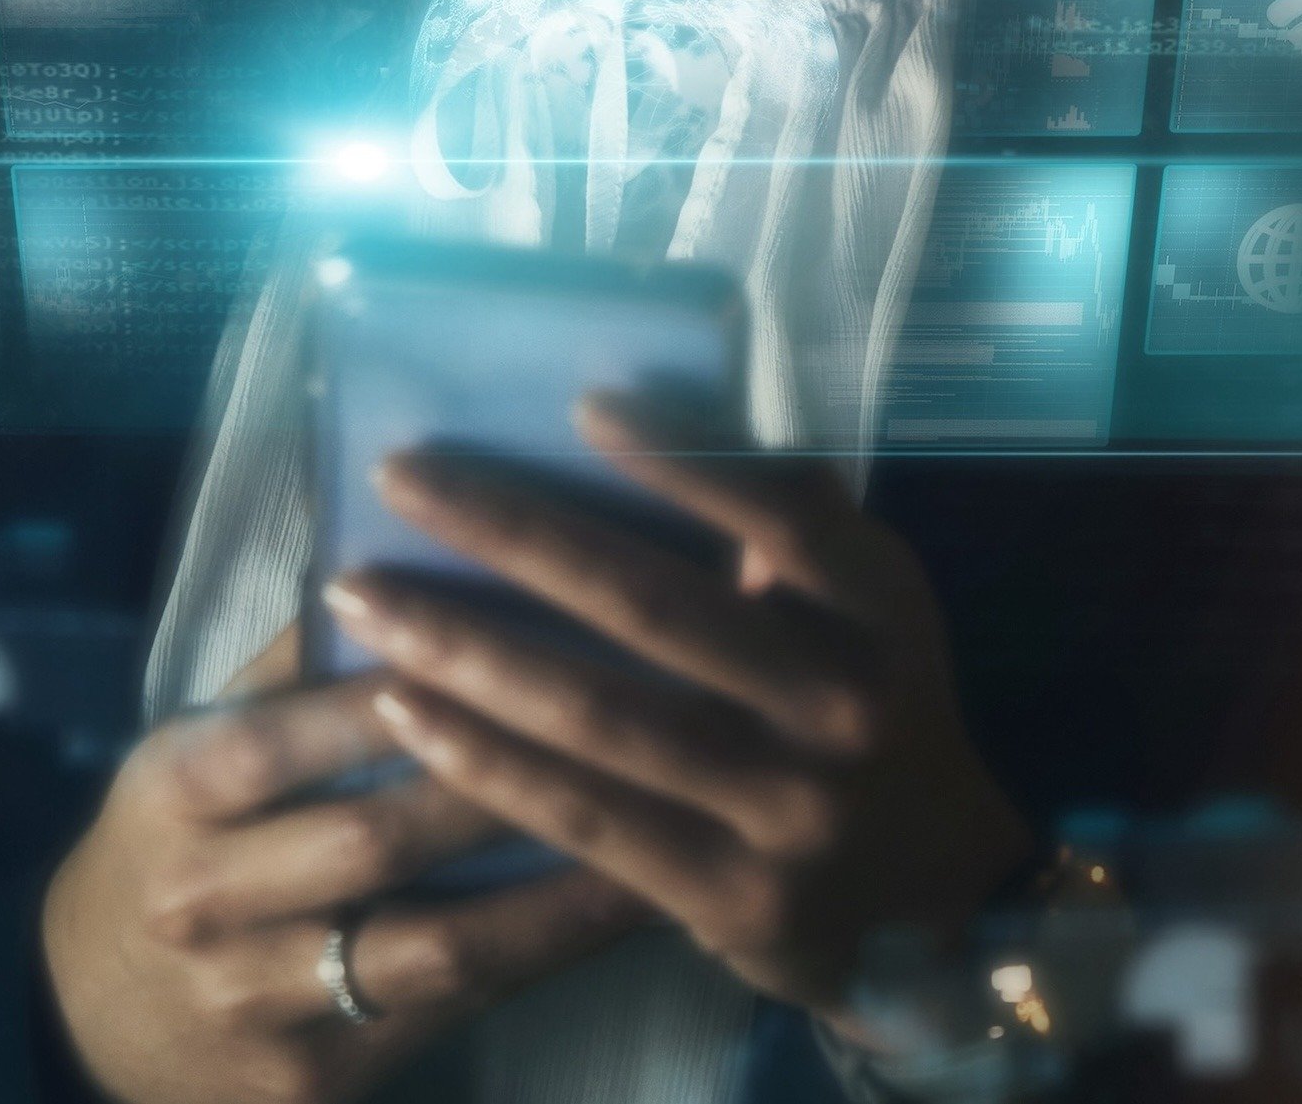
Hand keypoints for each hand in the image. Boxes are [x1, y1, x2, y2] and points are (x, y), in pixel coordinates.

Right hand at [40, 625, 652, 1103]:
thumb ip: (284, 663)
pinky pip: (454, 1014)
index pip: (288, 732)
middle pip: (376, 838)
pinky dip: (544, 959)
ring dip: (559, 887)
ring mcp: (263, 1005)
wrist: (94, 1017)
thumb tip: (390, 539)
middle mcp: (206, 902)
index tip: (513, 633)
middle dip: (508, 777)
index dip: (396, 690)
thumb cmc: (175, 837)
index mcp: (172, 792)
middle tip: (631, 719)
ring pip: (436, 944)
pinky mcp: (318, 1079)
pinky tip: (623, 910)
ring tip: (662, 823)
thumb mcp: (188, 741)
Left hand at [320, 393, 1028, 1045]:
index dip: (685, 456)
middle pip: (653, 602)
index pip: (786, 509)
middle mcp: (843, 704)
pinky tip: (403, 706)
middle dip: (509, 529)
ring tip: (362, 594)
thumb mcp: (864, 603)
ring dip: (461, 644)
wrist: (939, 897)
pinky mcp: (727, 898)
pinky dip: (483, 756)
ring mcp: (786, 808)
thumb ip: (783, 517)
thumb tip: (635, 409)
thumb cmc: (865, 704)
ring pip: (596, 713)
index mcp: (882, 608)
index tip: (580, 404)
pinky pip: (580, 814)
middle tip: (400, 472)